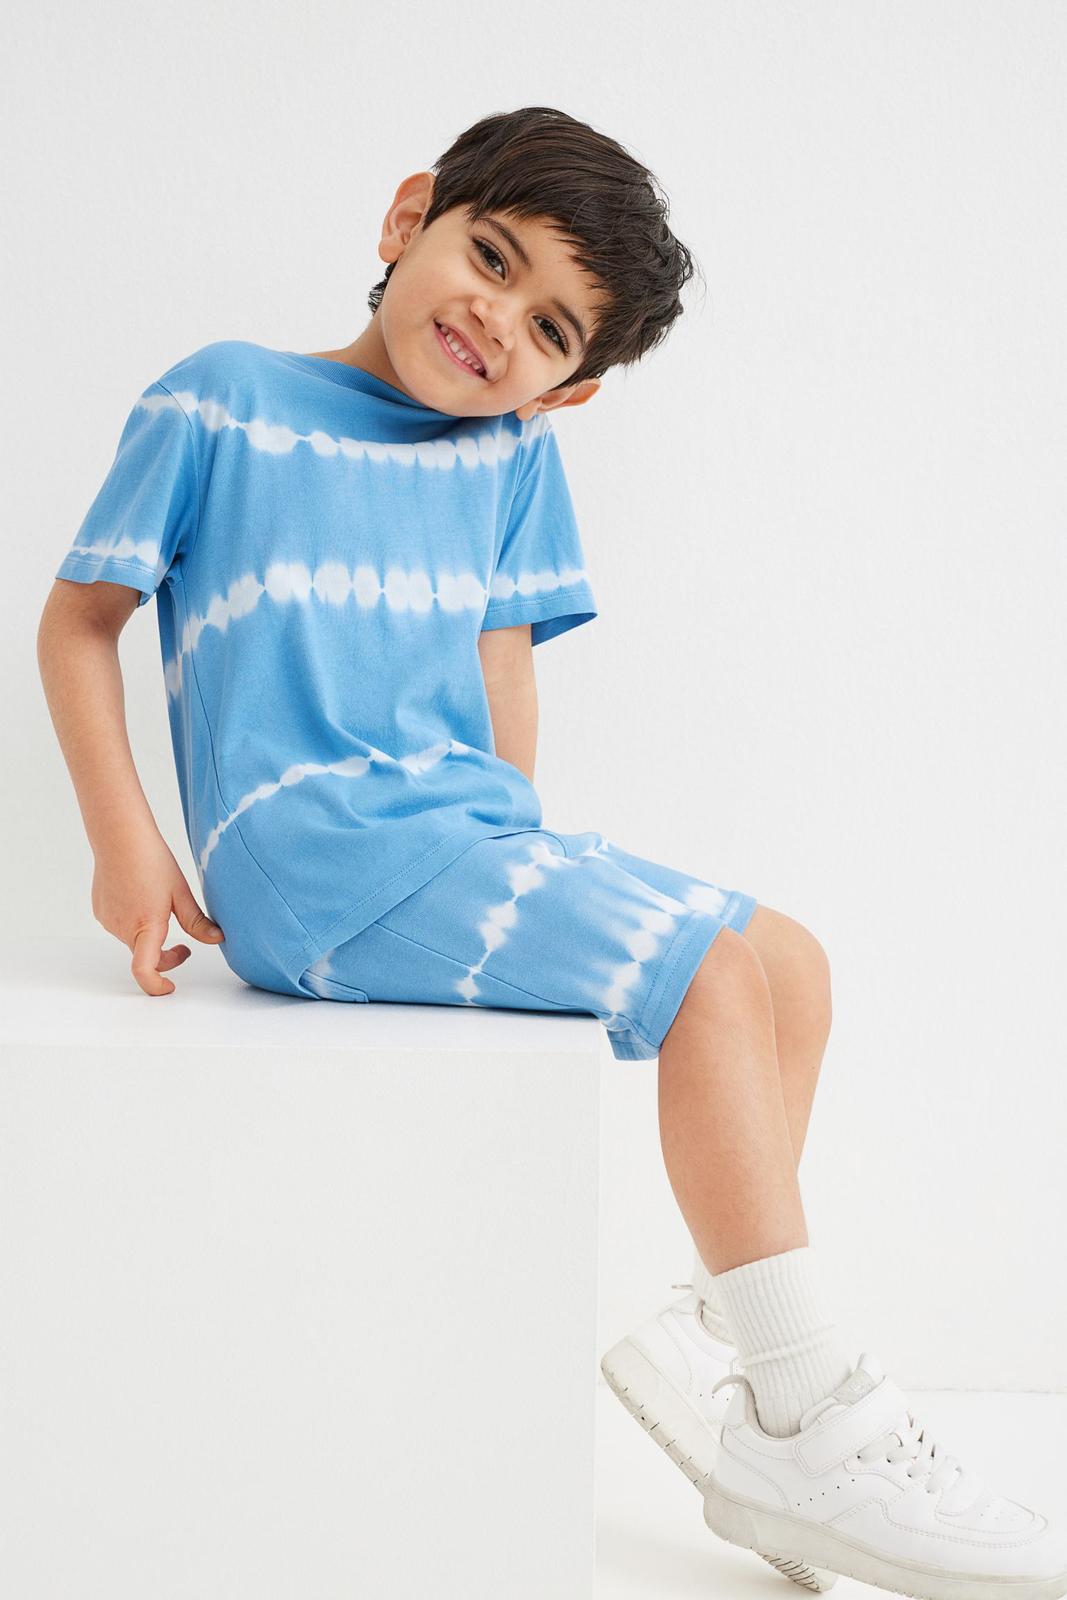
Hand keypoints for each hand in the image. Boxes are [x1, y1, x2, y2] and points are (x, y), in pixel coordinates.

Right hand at [91, 828, 224, 995]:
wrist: (120, 837)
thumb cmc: (152, 860)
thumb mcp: (181, 892)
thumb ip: (197, 922)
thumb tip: (217, 939)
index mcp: (146, 926)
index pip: (144, 970)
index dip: (157, 986)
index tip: (170, 986)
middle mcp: (123, 928)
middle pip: (145, 956)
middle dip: (167, 956)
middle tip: (186, 947)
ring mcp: (108, 920)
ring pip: (134, 940)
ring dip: (150, 936)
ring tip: (161, 904)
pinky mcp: (100, 911)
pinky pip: (122, 926)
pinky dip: (135, 922)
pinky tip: (142, 896)